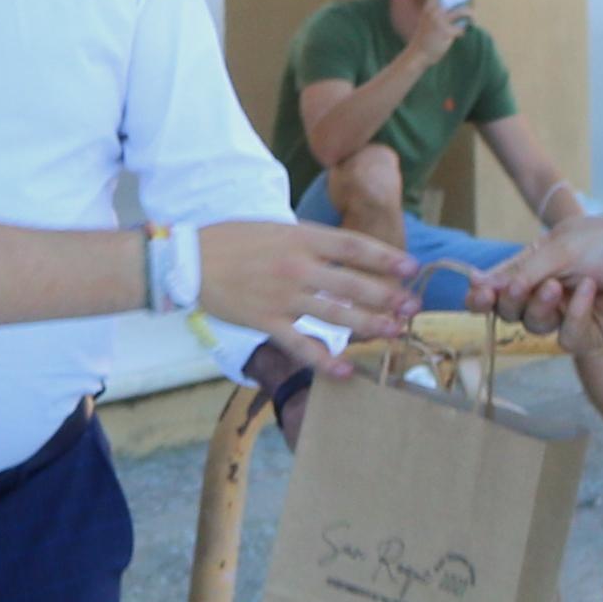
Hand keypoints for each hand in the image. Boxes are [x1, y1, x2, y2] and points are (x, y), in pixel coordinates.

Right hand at [198, 218, 414, 347]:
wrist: (190, 260)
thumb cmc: (233, 241)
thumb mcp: (276, 229)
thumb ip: (309, 242)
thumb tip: (343, 254)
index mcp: (301, 238)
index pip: (354, 247)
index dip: (386, 258)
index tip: (412, 268)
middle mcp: (297, 267)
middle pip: (353, 284)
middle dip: (388, 297)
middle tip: (412, 307)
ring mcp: (282, 297)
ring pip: (335, 315)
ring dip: (368, 325)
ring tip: (394, 332)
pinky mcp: (266, 321)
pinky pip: (301, 345)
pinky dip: (324, 360)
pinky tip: (345, 371)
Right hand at [392, 0, 465, 52]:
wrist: (419, 54)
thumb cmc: (426, 36)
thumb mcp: (429, 20)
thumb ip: (440, 11)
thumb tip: (458, 4)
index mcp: (428, 6)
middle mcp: (434, 11)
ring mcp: (440, 21)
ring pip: (461, 11)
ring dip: (470, 13)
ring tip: (472, 16)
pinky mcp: (446, 32)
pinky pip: (461, 28)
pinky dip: (463, 31)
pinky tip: (461, 34)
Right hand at [470, 206, 602, 344]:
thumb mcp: (561, 248)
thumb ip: (521, 270)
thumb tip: (477, 283)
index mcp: (538, 265)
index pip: (499, 285)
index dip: (482, 292)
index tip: (475, 292)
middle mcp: (549, 292)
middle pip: (509, 311)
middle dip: (506, 302)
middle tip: (509, 292)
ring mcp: (569, 315)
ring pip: (534, 326)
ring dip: (540, 306)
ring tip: (557, 286)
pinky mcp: (591, 336)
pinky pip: (566, 336)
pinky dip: (574, 314)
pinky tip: (591, 292)